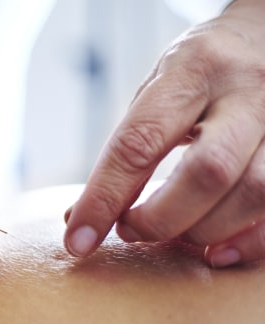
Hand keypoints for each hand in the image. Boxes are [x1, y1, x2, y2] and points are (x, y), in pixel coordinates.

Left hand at [64, 0, 264, 267]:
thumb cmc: (203, 73)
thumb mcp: (160, 88)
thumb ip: (128, 148)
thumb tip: (78, 218)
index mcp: (193, 70)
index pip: (139, 143)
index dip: (103, 199)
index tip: (78, 240)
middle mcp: (246, 90)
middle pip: (207, 172)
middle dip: (159, 219)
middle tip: (131, 231)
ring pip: (253, 193)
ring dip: (203, 232)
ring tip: (174, 236)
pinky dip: (247, 242)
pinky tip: (215, 251)